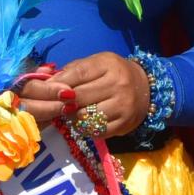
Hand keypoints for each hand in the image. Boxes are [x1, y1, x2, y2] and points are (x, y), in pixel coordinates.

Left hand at [16, 53, 150, 135]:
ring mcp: (123, 105)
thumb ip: (73, 70)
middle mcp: (118, 84)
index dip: (58, 83)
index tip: (47, 89)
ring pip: (85, 116)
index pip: (77, 74)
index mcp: (108, 64)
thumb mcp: (97, 63)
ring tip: (73, 112)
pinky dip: (85, 128)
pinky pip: (95, 131)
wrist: (145, 88)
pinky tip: (85, 121)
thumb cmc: (113, 73)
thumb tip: (47, 82)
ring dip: (73, 117)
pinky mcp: (124, 124)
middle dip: (64, 102)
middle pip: (79, 97)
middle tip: (60, 103)